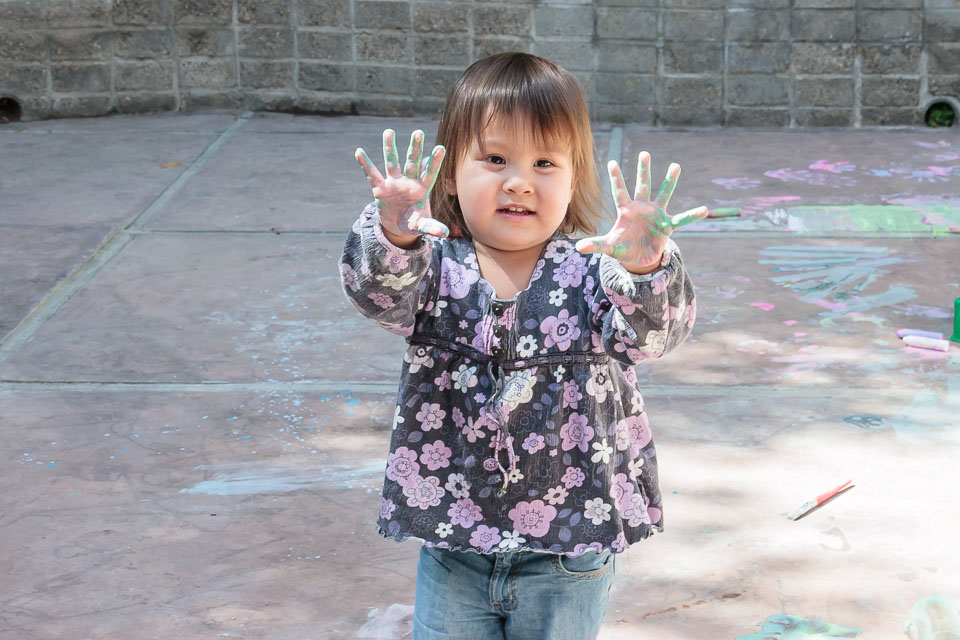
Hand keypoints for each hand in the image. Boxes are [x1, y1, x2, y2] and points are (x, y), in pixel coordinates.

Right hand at [355, 129, 448, 240]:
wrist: (397, 227)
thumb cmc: (413, 223)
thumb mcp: (422, 226)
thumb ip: (432, 227)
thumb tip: (445, 233)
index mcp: (422, 189)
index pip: (430, 173)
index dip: (434, 161)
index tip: (441, 147)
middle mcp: (408, 181)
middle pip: (412, 162)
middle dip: (415, 148)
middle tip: (418, 132)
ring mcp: (394, 183)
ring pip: (392, 162)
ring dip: (390, 148)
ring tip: (389, 132)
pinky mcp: (380, 188)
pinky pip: (372, 174)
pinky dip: (365, 164)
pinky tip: (359, 152)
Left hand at [575, 152, 706, 272]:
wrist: (639, 257)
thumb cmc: (622, 247)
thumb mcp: (609, 246)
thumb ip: (596, 244)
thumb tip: (578, 247)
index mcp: (626, 210)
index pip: (619, 192)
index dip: (616, 178)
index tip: (611, 162)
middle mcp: (642, 207)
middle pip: (642, 185)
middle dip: (642, 170)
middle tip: (644, 153)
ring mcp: (656, 214)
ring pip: (663, 194)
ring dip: (669, 181)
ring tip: (675, 165)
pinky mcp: (667, 225)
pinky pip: (681, 219)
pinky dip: (691, 216)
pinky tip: (704, 210)